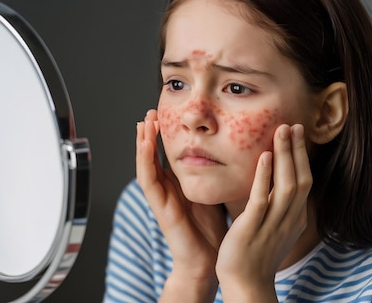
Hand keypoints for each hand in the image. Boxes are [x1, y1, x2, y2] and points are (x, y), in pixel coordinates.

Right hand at [136, 109, 227, 301]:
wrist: (210, 259)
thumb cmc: (212, 229)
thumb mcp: (213, 191)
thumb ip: (214, 173)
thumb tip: (228, 149)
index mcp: (178, 184)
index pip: (167, 154)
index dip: (164, 135)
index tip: (167, 113)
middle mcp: (167, 189)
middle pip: (153, 156)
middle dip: (150, 133)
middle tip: (151, 111)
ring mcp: (161, 198)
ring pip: (146, 164)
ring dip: (143, 142)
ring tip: (144, 121)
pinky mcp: (160, 207)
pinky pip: (148, 181)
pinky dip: (144, 161)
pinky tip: (145, 144)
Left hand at [215, 124, 312, 301]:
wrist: (246, 285)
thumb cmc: (256, 257)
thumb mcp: (275, 230)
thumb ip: (278, 209)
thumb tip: (276, 187)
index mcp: (294, 219)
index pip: (303, 182)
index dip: (302, 157)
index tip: (297, 136)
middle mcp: (289, 220)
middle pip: (300, 179)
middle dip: (298, 151)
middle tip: (294, 125)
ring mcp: (273, 223)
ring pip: (286, 184)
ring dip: (286, 155)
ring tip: (282, 130)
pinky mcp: (252, 227)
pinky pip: (262, 198)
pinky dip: (265, 175)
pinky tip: (265, 155)